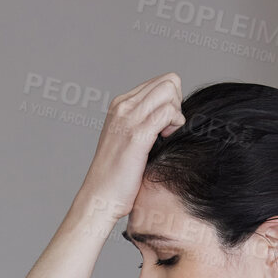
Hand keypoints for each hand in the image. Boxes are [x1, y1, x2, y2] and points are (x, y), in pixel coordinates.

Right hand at [76, 73, 185, 225]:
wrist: (100, 196)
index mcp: (120, 105)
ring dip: (177, 113)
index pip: (159, 82)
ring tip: (166, 135)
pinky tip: (165, 139)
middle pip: (168, 81)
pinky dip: (174, 123)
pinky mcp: (136, 135)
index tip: (165, 124)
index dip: (170, 101)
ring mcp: (128, 118)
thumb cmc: (116, 176)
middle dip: (177, 102)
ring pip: (169, 91)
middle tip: (169, 128)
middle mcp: (123, 106)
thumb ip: (142, 123)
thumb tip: (168, 117)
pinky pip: (168, 112)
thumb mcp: (127, 140)